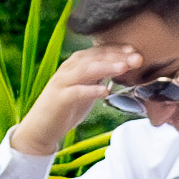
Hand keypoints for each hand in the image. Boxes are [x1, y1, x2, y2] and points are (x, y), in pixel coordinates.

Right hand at [10, 41, 145, 157]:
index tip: (136, 51)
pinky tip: (105, 91)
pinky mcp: (59, 98)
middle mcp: (69, 69)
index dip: (118, 50)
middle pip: (95, 57)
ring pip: (86, 70)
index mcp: (76, 64)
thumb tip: (123, 68)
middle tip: (137, 58)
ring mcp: (62, 82)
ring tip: (124, 67)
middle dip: (117, 56)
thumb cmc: (67, 107)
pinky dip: (91, 90)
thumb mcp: (87, 88)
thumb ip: (100, 77)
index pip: (99, 51)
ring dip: (106, 67)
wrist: (41, 128)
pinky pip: (76, 91)